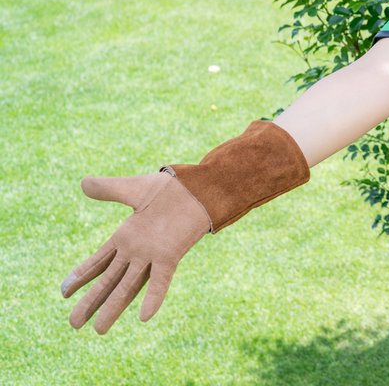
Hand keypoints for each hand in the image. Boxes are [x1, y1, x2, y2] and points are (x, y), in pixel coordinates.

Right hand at [62, 172, 208, 333]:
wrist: (199, 186)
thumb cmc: (171, 187)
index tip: (64, 292)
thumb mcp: (134, 188)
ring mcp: (152, 255)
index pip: (99, 261)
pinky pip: (160, 280)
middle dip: (91, 302)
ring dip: (114, 308)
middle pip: (109, 280)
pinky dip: (153, 297)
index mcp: (126, 237)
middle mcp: (137, 250)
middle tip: (74, 324)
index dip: (82, 276)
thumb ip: (109, 189)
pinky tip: (144, 316)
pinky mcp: (170, 255)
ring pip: (128, 286)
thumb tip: (83, 183)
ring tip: (100, 330)